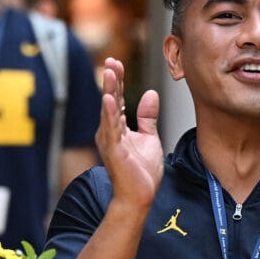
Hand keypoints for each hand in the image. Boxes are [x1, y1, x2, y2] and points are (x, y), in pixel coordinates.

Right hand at [95, 56, 164, 211]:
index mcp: (117, 127)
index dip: (118, 81)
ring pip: (109, 110)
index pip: (118, 99)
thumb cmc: (141, 172)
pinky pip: (111, 128)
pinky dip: (110, 113)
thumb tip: (151, 94)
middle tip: (112, 61)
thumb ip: (147, 117)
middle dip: (112, 80)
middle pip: (111, 100)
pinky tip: (109, 98)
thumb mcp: (149, 138)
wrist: (140, 197)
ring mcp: (110, 140)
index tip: (118, 63)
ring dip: (110, 90)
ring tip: (109, 72)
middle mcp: (110, 131)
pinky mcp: (113, 151)